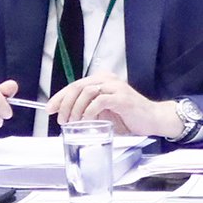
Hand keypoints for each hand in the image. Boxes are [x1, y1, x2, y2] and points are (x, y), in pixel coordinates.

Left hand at [46, 75, 188, 137]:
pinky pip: (99, 101)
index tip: (50, 109)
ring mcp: (115, 88)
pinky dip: (89, 112)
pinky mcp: (121, 98)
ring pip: (86, 92)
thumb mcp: (103, 113)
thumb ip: (88, 110)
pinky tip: (86, 121)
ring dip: (75, 109)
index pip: (75, 85)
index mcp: (101, 81)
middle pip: (78, 86)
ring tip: (72, 122)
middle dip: (64, 103)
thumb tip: (68, 116)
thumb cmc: (128, 117)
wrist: (153, 120)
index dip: (60, 97)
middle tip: (60, 119)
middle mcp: (107, 80)